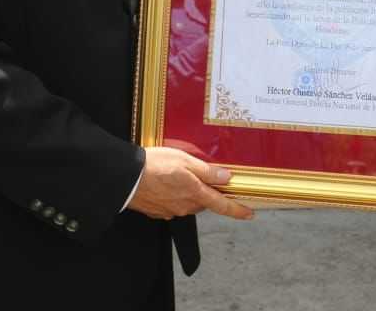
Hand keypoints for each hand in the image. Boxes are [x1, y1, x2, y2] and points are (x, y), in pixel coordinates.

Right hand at [127, 146, 253, 221]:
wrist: (126, 178)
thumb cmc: (154, 166)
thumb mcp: (185, 161)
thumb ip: (207, 171)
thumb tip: (226, 177)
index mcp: (195, 194)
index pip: (222, 205)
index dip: (237, 210)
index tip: (249, 213)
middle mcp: (185, 206)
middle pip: (204, 202)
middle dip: (206, 193)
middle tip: (202, 179)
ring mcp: (170, 210)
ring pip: (187, 203)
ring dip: (188, 193)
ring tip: (178, 177)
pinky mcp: (157, 211)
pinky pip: (171, 204)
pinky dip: (172, 195)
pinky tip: (165, 184)